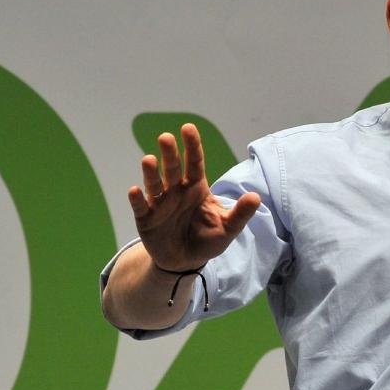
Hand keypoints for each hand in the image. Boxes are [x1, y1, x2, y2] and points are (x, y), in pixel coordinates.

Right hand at [126, 123, 260, 271]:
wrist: (186, 261)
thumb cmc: (208, 239)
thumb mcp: (227, 228)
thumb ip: (240, 214)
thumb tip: (255, 197)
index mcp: (196, 187)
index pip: (195, 162)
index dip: (192, 146)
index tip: (188, 128)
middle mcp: (176, 191)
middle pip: (173, 169)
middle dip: (170, 154)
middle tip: (166, 137)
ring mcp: (160, 204)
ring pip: (154, 184)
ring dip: (151, 173)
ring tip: (149, 160)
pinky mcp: (146, 219)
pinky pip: (141, 207)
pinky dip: (136, 200)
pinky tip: (134, 191)